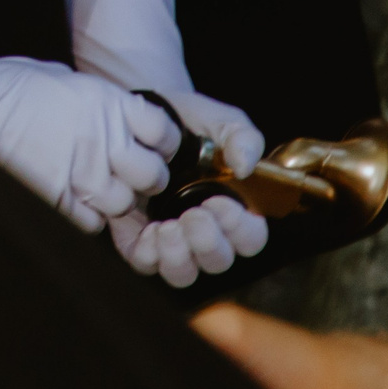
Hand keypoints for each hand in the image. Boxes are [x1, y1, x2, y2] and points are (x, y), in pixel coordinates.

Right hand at [0, 57, 180, 230]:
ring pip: (122, 204)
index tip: (151, 148)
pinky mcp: (58, 197)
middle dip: (142, 180)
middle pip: (152, 176)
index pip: (163, 132)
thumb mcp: (62, 79)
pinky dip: (83, 215)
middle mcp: (102, 137)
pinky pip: (89, 222)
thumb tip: (112, 115)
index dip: (160, 144)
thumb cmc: (6, 86)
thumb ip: (96, 102)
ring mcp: (81, 171)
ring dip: (110, 202)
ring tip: (88, 188)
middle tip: (124, 176)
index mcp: (107, 101)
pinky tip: (67, 198)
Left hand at [110, 88, 268, 285]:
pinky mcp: (137, 239)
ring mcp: (173, 240)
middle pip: (218, 261)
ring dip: (179, 257)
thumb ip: (242, 138)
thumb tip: (245, 165)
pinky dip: (149, 255)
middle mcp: (207, 233)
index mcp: (235, 210)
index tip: (220, 202)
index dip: (240, 229)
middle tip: (194, 216)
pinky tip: (148, 231)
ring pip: (183, 273)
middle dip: (208, 244)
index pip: (250, 239)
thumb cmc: (188, 122)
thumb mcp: (219, 121)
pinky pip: (146, 264)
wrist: (140, 115)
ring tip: (169, 228)